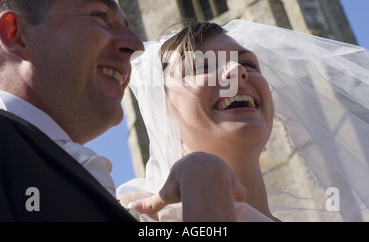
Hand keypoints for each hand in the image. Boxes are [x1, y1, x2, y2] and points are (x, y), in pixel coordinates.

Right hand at [129, 152, 246, 220]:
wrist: (203, 177)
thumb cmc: (181, 184)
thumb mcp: (165, 194)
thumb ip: (151, 202)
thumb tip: (132, 207)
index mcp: (188, 162)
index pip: (188, 169)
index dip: (188, 179)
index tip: (188, 188)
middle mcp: (206, 160)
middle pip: (206, 170)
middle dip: (205, 180)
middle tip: (203, 193)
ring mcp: (221, 167)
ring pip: (221, 177)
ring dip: (221, 186)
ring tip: (219, 198)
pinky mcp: (233, 178)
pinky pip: (236, 187)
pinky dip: (235, 194)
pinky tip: (235, 202)